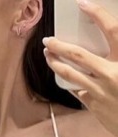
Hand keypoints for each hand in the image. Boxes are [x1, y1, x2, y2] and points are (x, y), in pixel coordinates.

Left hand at [43, 0, 117, 135]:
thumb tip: (110, 38)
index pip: (112, 29)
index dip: (97, 14)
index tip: (83, 4)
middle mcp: (112, 73)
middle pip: (79, 55)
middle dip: (60, 46)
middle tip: (48, 40)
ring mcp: (100, 91)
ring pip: (71, 74)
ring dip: (56, 64)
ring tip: (48, 56)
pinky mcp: (94, 105)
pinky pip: (78, 90)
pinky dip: (70, 83)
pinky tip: (63, 76)